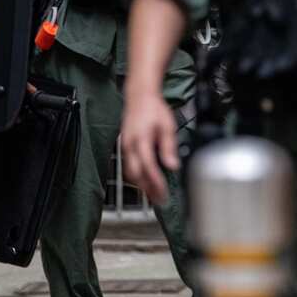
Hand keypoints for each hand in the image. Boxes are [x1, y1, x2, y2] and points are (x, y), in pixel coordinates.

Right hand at [121, 89, 178, 204]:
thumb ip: (168, 147)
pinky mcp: (124, 147)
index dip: (155, 182)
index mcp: (141, 139)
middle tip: (160, 200)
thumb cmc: (154, 109)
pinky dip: (137, 177)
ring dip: (141, 186)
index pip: (148, 166)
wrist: (139, 97)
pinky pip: (128, 166)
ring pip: (130, 172)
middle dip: (148, 189)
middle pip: (136, 174)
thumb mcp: (167, 126)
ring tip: (154, 195)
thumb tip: (172, 166)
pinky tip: (146, 181)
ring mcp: (125, 146)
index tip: (164, 192)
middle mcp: (130, 145)